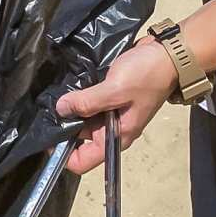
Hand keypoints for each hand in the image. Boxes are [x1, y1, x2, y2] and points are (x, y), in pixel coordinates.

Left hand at [55, 39, 177, 173]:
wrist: (167, 55)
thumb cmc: (146, 76)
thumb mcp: (115, 90)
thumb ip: (87, 101)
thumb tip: (60, 109)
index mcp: (116, 137)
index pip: (83, 161)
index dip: (63, 154)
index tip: (48, 135)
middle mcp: (112, 129)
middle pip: (79, 138)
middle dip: (64, 124)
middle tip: (50, 106)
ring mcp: (111, 112)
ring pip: (82, 117)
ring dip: (71, 107)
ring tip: (58, 93)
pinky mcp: (109, 96)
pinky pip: (88, 101)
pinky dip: (79, 95)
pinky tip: (70, 84)